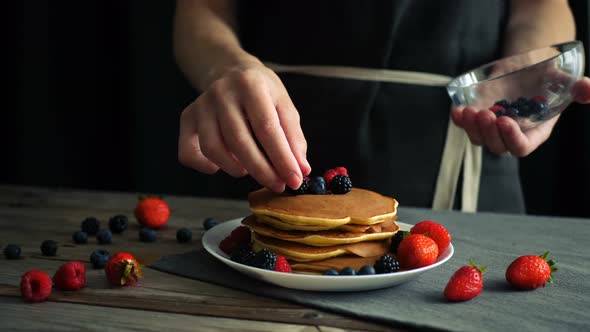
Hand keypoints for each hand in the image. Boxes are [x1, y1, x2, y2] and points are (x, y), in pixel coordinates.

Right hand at [178, 62, 310, 191]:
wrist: (230, 71)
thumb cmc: (261, 91)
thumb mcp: (283, 104)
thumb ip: (293, 137)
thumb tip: (300, 169)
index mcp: (251, 85)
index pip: (267, 128)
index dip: (282, 159)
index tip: (294, 180)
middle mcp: (222, 93)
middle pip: (239, 141)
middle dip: (262, 170)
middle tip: (277, 185)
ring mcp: (201, 105)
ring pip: (213, 149)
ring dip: (235, 168)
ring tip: (251, 169)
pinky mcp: (187, 118)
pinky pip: (189, 153)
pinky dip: (207, 166)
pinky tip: (223, 164)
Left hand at [451, 77, 589, 156]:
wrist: (526, 64)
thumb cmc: (548, 76)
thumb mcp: (565, 81)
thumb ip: (579, 88)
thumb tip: (588, 89)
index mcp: (535, 132)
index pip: (521, 147)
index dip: (512, 139)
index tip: (505, 121)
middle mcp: (511, 134)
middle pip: (497, 146)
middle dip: (489, 133)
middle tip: (485, 114)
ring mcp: (492, 127)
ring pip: (478, 138)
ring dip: (471, 128)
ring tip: (468, 111)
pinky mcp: (477, 117)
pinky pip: (465, 126)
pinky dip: (458, 121)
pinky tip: (457, 110)